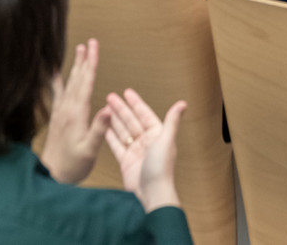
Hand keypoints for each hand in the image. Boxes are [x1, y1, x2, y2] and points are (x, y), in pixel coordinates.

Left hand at [42, 39, 112, 183]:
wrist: (51, 175)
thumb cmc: (72, 165)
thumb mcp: (89, 150)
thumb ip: (99, 129)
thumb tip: (108, 108)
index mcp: (76, 114)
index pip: (86, 83)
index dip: (91, 64)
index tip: (94, 47)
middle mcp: (67, 109)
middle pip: (77, 79)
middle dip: (84, 60)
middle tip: (89, 42)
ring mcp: (60, 112)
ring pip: (69, 83)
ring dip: (75, 66)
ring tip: (78, 50)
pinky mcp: (57, 117)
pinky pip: (58, 93)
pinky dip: (57, 81)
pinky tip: (54, 73)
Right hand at [104, 89, 185, 212]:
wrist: (152, 193)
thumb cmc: (161, 168)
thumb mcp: (166, 140)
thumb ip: (171, 121)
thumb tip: (183, 103)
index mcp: (157, 135)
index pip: (144, 114)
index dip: (135, 103)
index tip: (127, 92)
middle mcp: (146, 142)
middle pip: (131, 121)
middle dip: (120, 109)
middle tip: (109, 97)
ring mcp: (135, 151)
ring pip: (122, 131)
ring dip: (114, 120)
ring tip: (104, 109)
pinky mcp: (126, 161)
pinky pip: (116, 145)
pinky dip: (109, 136)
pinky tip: (103, 127)